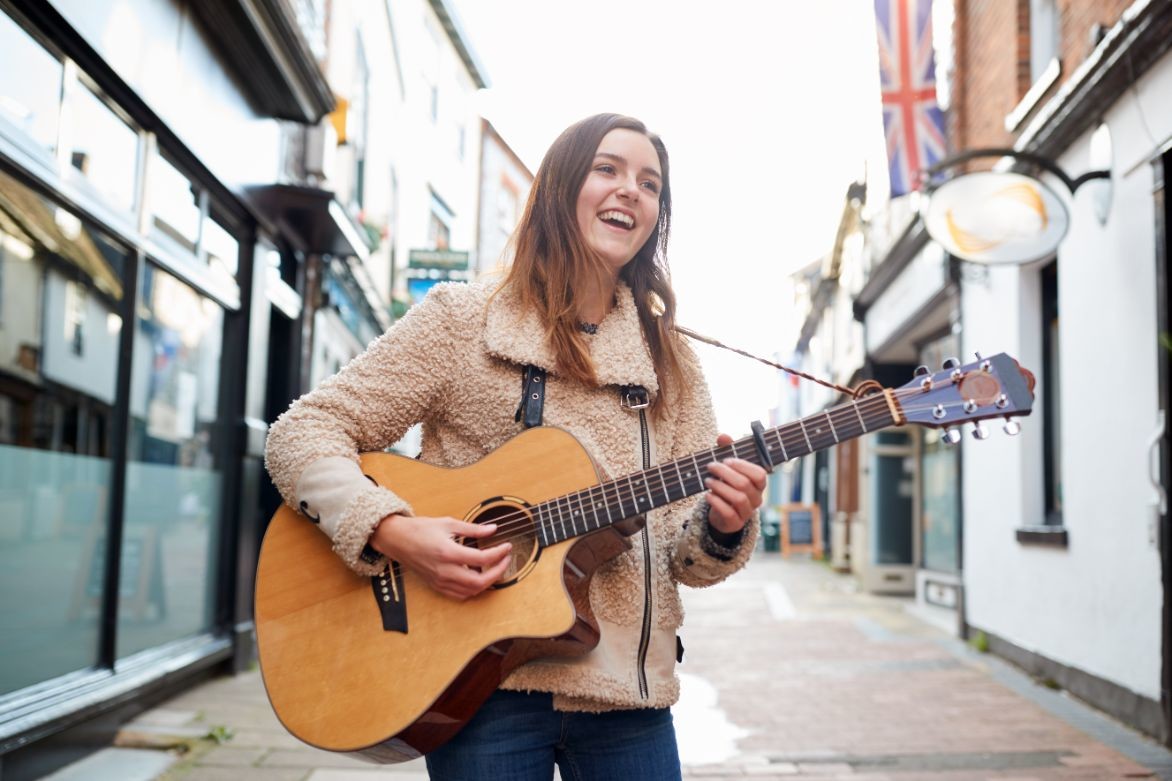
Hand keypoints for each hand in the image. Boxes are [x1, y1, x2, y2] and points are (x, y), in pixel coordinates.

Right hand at [369, 514, 511, 600]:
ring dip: (487, 582)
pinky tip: (478, 577)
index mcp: (448, 552)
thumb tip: (493, 530)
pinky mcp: (437, 586)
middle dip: (498, 572)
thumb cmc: (420, 529)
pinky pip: (460, 594)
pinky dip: (473, 589)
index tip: (507, 547)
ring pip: (471, 591)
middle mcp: (445, 571)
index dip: (499, 554)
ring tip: (495, 568)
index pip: (481, 559)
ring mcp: (440, 581)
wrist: (397, 540)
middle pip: (479, 581)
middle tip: (505, 560)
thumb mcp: (448, 523)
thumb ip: (473, 529)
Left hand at [704, 433, 767, 533]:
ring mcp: (747, 512)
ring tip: (707, 480)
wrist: (721, 513)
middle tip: (711, 466)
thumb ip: (727, 449)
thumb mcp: (728, 467)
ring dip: (720, 487)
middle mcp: (756, 499)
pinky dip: (716, 502)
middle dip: (725, 473)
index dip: (742, 466)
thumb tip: (723, 436)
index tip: (726, 460)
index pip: (760, 474)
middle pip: (744, 484)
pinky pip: (728, 512)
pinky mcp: (735, 523)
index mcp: (759, 484)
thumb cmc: (727, 485)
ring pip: (738, 498)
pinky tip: (708, 495)